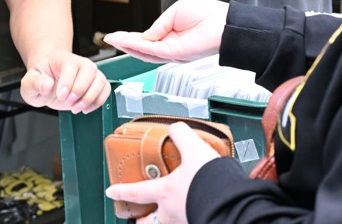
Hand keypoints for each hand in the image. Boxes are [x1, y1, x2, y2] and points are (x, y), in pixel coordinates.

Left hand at [20, 51, 109, 113]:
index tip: (60, 96)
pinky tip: (86, 109)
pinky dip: (98, 101)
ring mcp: (90, 73)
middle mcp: (79, 63)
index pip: (71, 66)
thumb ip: (34, 83)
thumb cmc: (41, 80)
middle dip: (80, 90)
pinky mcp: (96, 83)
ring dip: (90, 98)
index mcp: (62, 59)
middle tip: (69, 103)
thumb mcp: (29, 83)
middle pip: (90, 70)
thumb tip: (46, 85)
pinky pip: (106, 89)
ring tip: (76, 108)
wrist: (49, 81)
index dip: (67, 82)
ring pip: (100, 80)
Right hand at [104, 0, 228, 63]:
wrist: (224, 23)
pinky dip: (137, 45)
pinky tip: (125, 40)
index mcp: (171, 36)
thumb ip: (158, 25)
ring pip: (144, 52)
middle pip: (142, 49)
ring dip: (126, 45)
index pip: (147, 39)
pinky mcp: (175, 54)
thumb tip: (145, 35)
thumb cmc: (207, 15)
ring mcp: (172, 53)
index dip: (131, 37)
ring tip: (112, 39)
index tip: (117, 34)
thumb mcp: (175, 12)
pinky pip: (151, 50)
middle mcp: (170, 47)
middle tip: (109, 38)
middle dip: (124, 43)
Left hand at [105, 122, 220, 223]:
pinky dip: (190, 215)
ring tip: (175, 208)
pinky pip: (190, 220)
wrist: (231, 202)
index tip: (111, 191)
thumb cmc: (209, 181)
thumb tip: (176, 128)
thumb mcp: (193, 149)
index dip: (121, 191)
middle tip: (142, 217)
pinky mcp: (201, 222)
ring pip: (170, 222)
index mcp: (165, 193)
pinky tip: (197, 208)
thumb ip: (182, 135)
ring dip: (168, 218)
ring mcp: (185, 221)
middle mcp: (172, 213)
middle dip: (143, 220)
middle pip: (149, 222)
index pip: (136, 193)